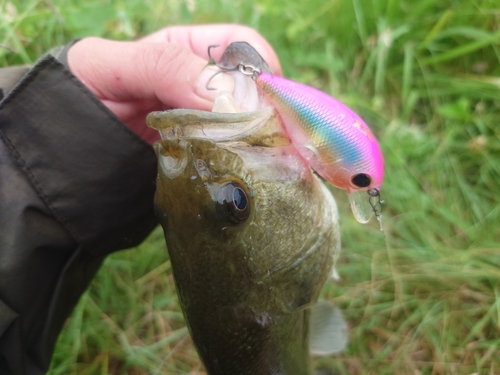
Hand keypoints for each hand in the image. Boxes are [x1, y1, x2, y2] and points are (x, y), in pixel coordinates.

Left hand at [67, 24, 281, 144]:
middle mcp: (203, 88)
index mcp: (186, 51)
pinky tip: (246, 171)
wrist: (57, 151)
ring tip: (259, 158)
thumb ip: (164, 67)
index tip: (258, 100)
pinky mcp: (202, 158)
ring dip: (259, 140)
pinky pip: (233, 157)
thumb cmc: (77, 96)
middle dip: (266, 110)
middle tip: (263, 137)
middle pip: (255, 90)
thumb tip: (226, 94)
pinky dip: (245, 163)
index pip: (240, 46)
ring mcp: (206, 126)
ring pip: (250, 127)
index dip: (257, 66)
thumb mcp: (109, 66)